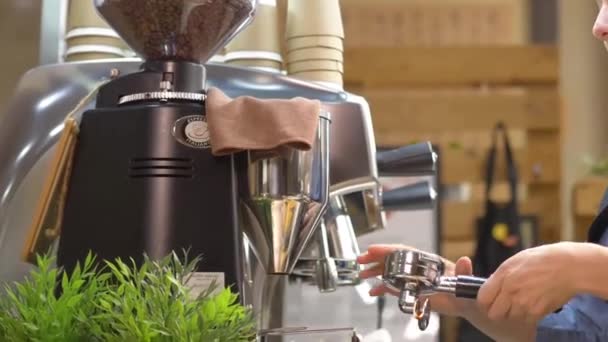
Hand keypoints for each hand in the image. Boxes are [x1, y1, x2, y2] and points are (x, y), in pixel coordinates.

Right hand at [357, 244, 474, 316]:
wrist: (465, 303)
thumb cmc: (465, 288)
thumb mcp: (465, 279)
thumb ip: (463, 270)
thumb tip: (465, 261)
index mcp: (428, 262)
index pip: (405, 252)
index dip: (388, 249)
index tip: (374, 248)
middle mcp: (418, 269)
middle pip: (393, 260)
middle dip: (376, 259)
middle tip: (361, 260)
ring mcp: (413, 280)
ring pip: (391, 272)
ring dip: (375, 272)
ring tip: (362, 274)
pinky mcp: (412, 291)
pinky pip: (394, 288)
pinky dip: (382, 289)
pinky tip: (373, 291)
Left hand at [477, 242, 580, 322]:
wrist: (569, 267)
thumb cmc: (542, 260)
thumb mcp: (515, 261)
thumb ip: (501, 275)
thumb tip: (491, 285)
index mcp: (503, 275)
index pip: (482, 298)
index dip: (485, 301)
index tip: (490, 300)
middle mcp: (510, 290)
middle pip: (494, 314)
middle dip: (498, 310)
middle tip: (506, 304)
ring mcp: (524, 303)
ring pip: (510, 317)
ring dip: (515, 312)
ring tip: (525, 300)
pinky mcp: (537, 312)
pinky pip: (526, 320)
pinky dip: (529, 315)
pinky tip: (535, 302)